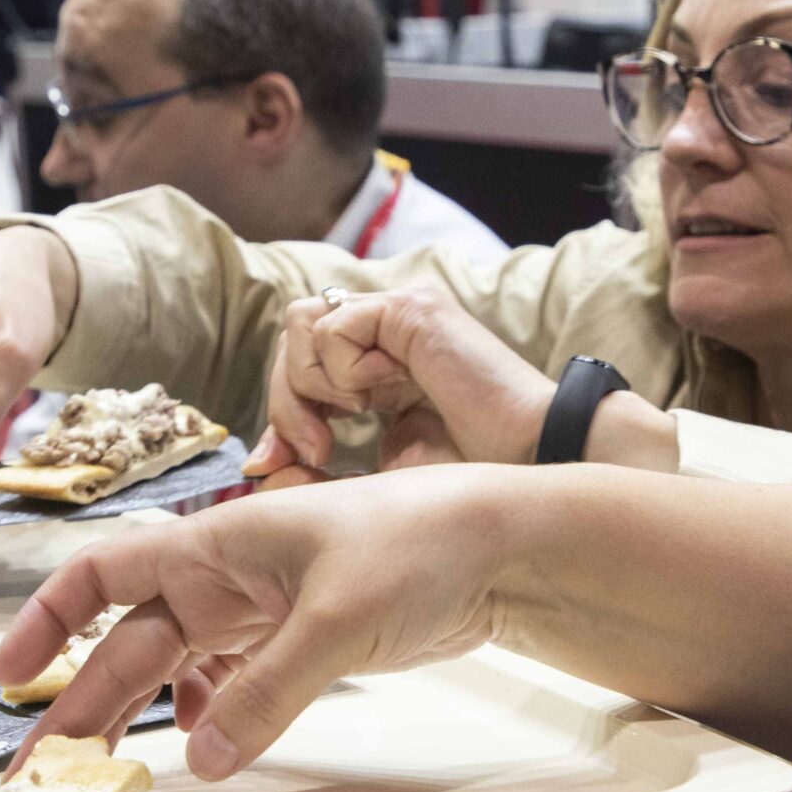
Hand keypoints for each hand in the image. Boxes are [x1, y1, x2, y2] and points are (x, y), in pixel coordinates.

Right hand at [0, 464, 517, 779]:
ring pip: (177, 665)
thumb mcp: (335, 621)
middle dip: (85, 701)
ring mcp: (263, 607)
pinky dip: (208, 710)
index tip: (7, 677)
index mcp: (219, 541)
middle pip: (134, 641)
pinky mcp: (300, 637)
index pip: (106, 573)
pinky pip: (230, 678)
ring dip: (141, 712)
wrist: (505, 546)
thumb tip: (201, 757)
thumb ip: (265, 691)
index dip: (48, 621)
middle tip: (48, 768)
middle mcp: (229, 572)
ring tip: (111, 766)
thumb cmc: (422, 543)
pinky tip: (203, 740)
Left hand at [248, 285, 557, 481]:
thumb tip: (261, 468)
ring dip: (313, 384)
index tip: (273, 464)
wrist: (531, 469)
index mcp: (383, 362)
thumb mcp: (378, 476)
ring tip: (352, 423)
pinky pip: (334, 328)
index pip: (303, 363)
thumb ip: (322, 466)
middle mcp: (388, 329)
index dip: (281, 412)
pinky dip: (342, 373)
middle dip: (285, 403)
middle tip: (311, 454)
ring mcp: (399, 313)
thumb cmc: (473, 482)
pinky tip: (377, 402)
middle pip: (294, 339)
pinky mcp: (410, 309)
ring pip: (304, 323)